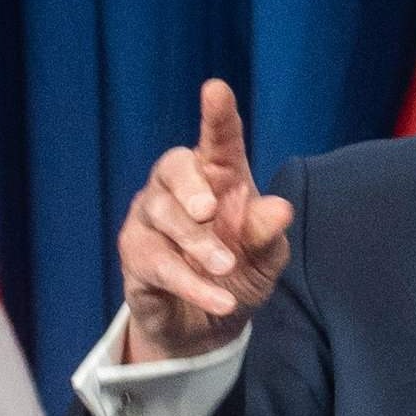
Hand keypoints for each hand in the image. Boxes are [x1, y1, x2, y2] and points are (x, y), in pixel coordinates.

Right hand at [113, 79, 297, 363]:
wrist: (206, 325)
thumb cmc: (238, 271)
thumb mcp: (264, 258)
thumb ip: (267, 233)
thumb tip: (281, 209)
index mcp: (218, 175)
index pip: (217, 138)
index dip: (216, 115)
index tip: (215, 90)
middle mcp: (179, 188)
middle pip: (173, 166)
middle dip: (190, 185)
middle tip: (209, 209)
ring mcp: (151, 217)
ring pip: (163, 215)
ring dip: (197, 243)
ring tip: (226, 267)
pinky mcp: (135, 253)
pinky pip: (158, 262)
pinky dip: (192, 283)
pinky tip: (221, 301)